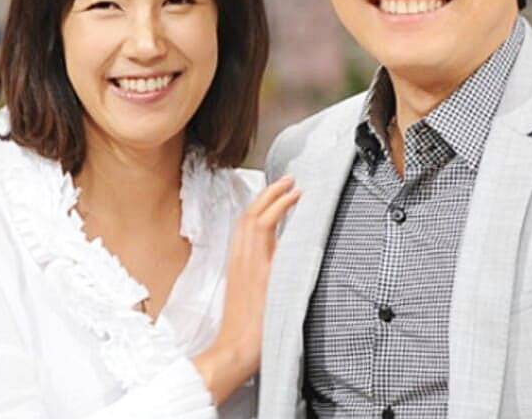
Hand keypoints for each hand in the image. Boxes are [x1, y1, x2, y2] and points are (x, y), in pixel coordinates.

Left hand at [193, 175, 299, 404]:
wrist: (234, 351)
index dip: (281, 202)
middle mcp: (242, 257)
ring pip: (245, 222)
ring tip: (277, 192)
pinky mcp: (235, 270)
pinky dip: (254, 217)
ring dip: (261, 202)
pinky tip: (262, 220)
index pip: (265, 219)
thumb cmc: (258, 330)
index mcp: (255, 261)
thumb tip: (294, 238)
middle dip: (270, 193)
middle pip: (252, 214)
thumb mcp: (280, 296)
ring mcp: (236, 263)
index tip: (297, 191)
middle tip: (288, 180)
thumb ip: (286, 265)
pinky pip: (241, 233)